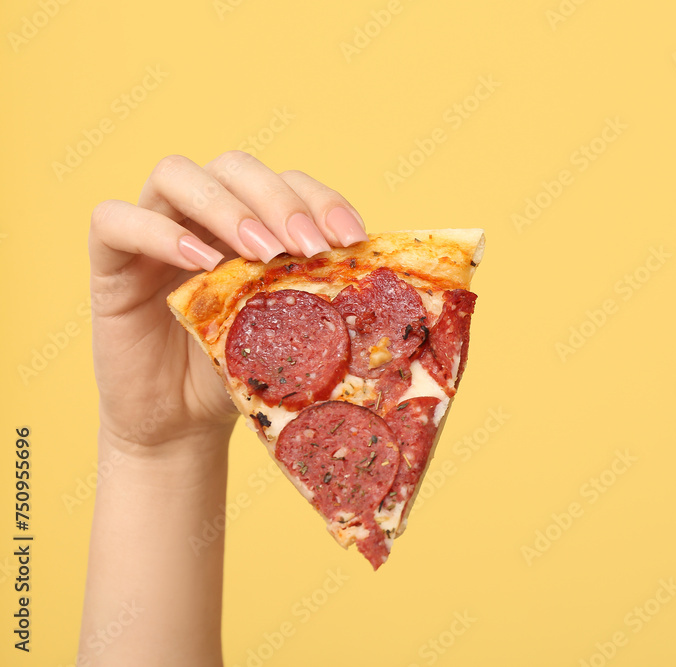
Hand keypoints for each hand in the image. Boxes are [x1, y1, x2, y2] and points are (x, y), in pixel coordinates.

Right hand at [88, 151, 368, 453]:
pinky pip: (115, 219)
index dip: (321, 200)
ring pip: (177, 175)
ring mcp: (153, 230)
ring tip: (262, 253)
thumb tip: (387, 285)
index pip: (288, 182)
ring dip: (227, 207)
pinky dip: (159, 231)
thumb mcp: (292, 330)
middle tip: (306, 247)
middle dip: (278, 200)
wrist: (183, 424)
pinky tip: (201, 261)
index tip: (351, 240)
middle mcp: (202, 214)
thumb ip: (321, 297)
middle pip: (235, 166)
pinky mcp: (110, 259)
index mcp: (252, 221)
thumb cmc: (240, 371)